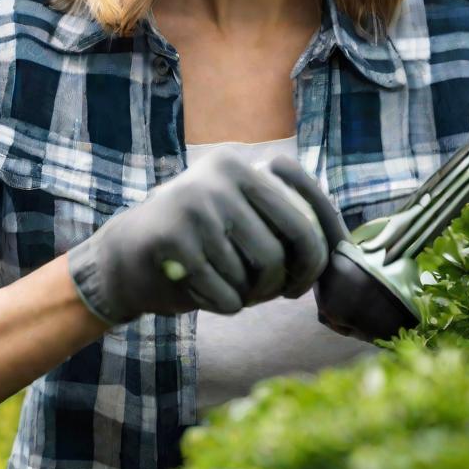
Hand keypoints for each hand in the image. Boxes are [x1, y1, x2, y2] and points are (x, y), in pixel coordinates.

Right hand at [65, 148, 332, 326]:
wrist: (122, 259)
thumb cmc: (197, 246)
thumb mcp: (238, 217)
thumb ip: (280, 221)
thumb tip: (346, 249)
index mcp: (242, 164)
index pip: (307, 194)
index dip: (327, 238)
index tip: (318, 273)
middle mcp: (222, 173)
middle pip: (292, 239)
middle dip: (292, 277)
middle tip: (282, 293)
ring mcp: (197, 202)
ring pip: (260, 272)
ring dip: (251, 294)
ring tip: (227, 285)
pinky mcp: (175, 238)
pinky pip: (228, 293)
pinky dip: (223, 304)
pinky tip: (201, 291)